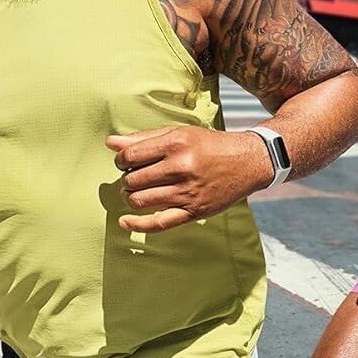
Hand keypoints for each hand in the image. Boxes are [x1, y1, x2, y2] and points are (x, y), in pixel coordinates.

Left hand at [106, 125, 272, 232]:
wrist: (247, 162)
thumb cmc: (208, 145)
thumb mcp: (178, 133)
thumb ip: (143, 138)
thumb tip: (109, 143)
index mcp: (175, 144)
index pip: (129, 156)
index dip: (121, 160)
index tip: (126, 161)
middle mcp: (180, 167)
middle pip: (132, 180)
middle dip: (127, 179)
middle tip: (136, 175)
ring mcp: (187, 192)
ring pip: (140, 200)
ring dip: (131, 197)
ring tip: (137, 191)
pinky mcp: (194, 211)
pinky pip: (158, 223)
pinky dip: (137, 224)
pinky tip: (124, 222)